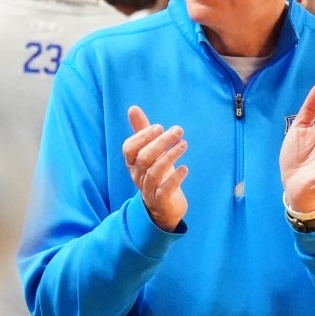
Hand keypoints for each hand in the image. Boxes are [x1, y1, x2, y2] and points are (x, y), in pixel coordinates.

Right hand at [123, 106, 188, 231]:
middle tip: (178, 130)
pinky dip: (175, 178)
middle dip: (161, 142)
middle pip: (144, 158)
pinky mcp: (161, 200)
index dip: (142, 137)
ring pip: (154, 172)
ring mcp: (148, 188)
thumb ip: (141, 131)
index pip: (129, 148)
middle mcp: (137, 175)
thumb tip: (132, 108)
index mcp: (133, 163)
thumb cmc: (156, 174)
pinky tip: (185, 168)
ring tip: (183, 144)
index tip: (159, 126)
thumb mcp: (148, 152)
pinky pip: (165, 189)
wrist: (162, 207)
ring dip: (170, 156)